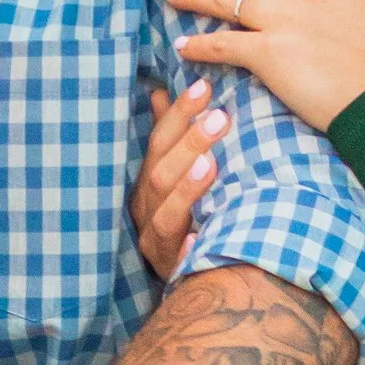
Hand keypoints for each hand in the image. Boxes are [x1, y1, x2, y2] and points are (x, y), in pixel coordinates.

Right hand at [131, 79, 229, 283]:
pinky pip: (178, 260)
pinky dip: (187, 248)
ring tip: (209, 165)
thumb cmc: (181, 216)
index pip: (158, 142)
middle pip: (160, 175)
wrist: (184, 276)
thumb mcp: (171, 174)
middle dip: (188, 144)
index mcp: (145, 183)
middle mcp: (145, 210)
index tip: (204, 87)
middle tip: (220, 117)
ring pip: (165, 215)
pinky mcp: (171, 270)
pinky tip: (198, 238)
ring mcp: (156, 242)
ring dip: (186, 189)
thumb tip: (159, 92)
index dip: (178, 114)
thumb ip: (168, 137)